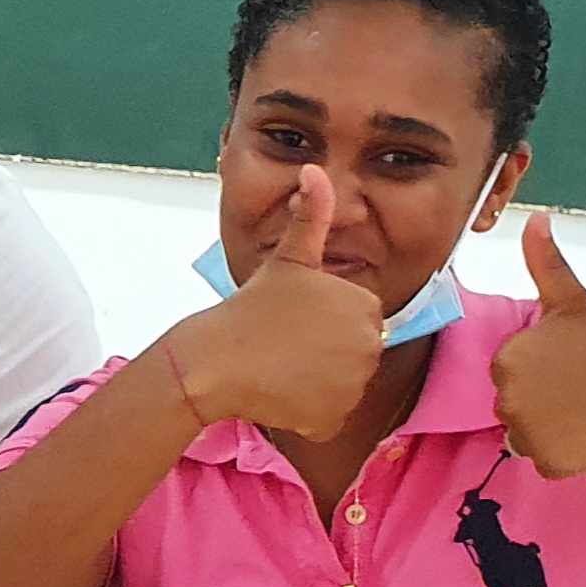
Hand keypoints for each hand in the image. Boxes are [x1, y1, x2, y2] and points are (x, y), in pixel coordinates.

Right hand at [168, 165, 385, 436]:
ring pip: (341, 387)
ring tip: (281, 368)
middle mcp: (370, 345)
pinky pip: (328, 417)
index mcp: (365, 305)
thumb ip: (313, 216)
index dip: (324, 322)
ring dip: (317, 383)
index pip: (357, 321)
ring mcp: (353, 384)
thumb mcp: (288, 258)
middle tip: (286, 345)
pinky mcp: (333, 417)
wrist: (215, 360)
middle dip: (325, 354)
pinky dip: (308, 413)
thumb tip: (315, 169)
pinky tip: (281, 393)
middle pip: (353, 355)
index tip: (295, 321)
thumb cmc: (250, 307)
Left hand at [490, 212, 585, 477]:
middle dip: (543, 400)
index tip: (571, 364)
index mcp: (507, 358)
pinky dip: (568, 453)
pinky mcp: (552, 462)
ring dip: (551, 428)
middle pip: (514, 408)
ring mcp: (530, 433)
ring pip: (526, 438)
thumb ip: (543, 261)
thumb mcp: (573, 297)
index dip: (540, 372)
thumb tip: (535, 218)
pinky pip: (548, 462)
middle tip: (584, 386)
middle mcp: (509, 397)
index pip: (508, 376)